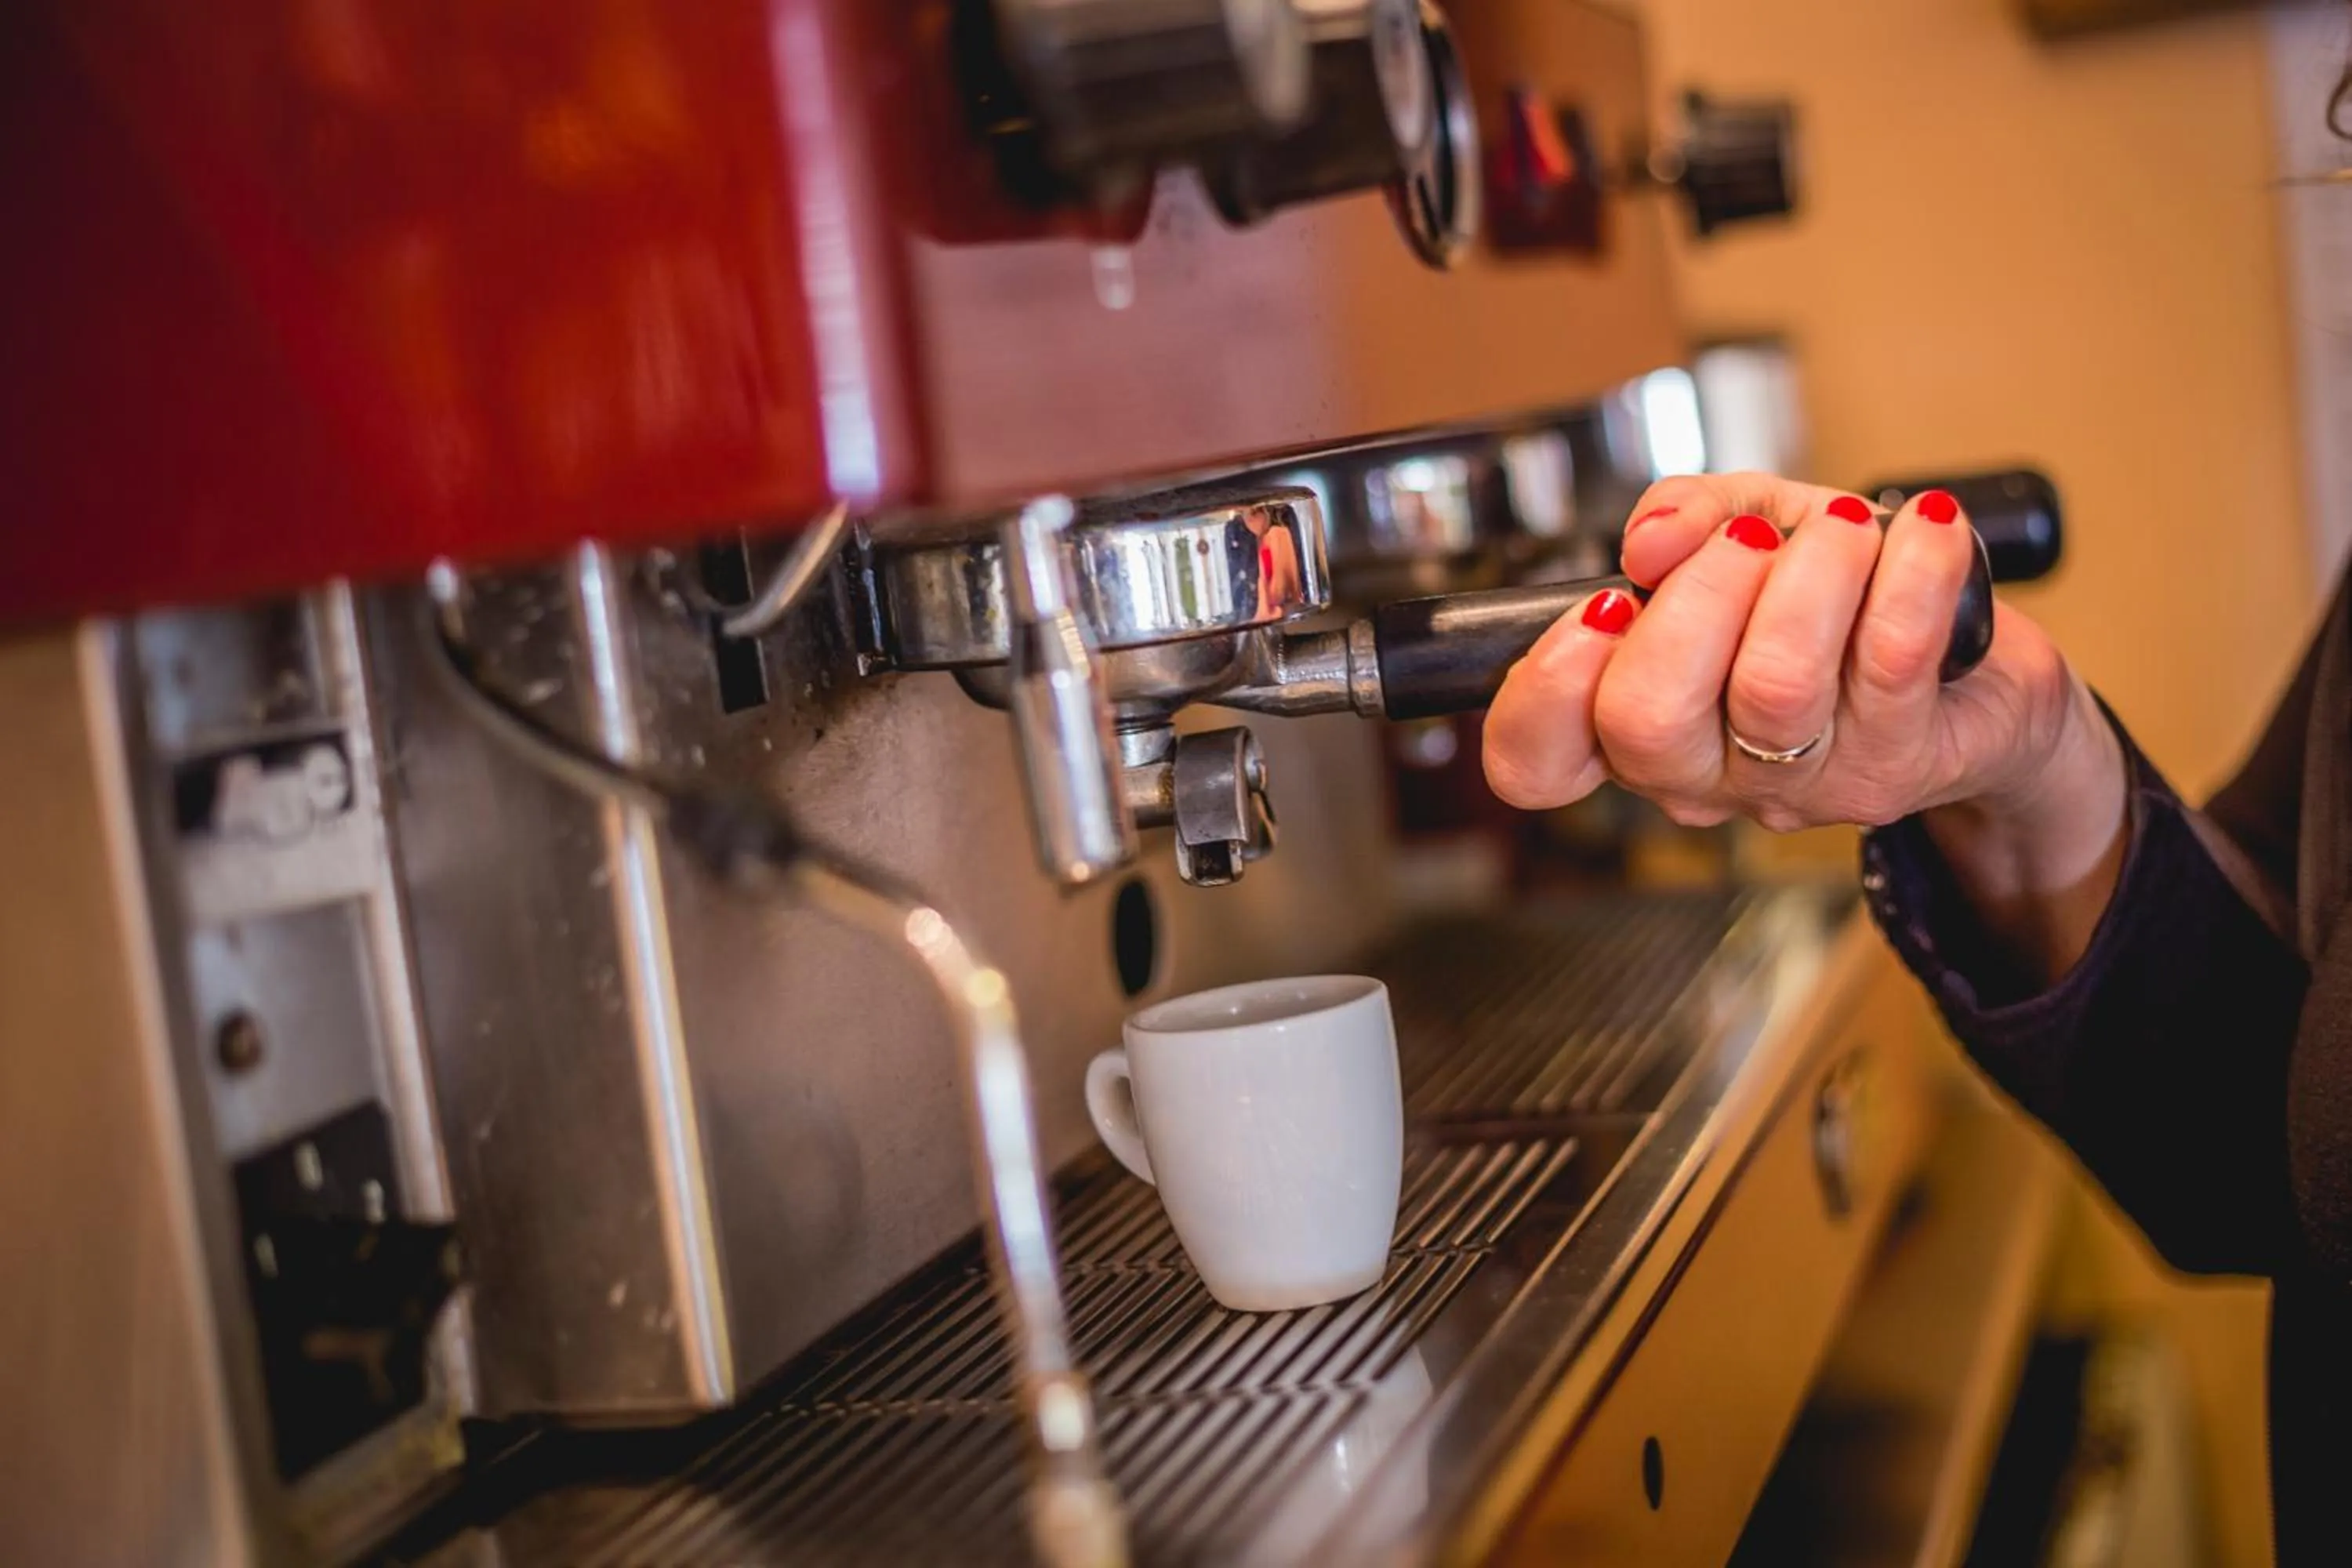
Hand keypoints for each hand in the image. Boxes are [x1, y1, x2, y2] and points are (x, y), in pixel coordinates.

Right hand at [1480, 473, 2127, 977]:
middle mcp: (1704, 777)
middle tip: (1751, 543)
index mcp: (1636, 728)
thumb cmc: (1842, 607)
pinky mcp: (1900, 768)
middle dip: (1696, 596)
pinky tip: (1924, 527)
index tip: (1606, 604)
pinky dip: (1909, 566)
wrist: (1979, 681)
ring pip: (1773, 686)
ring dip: (1813, 570)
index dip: (1546, 686)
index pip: (1535, 760)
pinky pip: (1892, 656)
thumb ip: (1682, 517)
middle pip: (1645, 721)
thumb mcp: (1744, 531)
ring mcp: (1800, 785)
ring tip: (1847, 527)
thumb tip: (1655, 540)